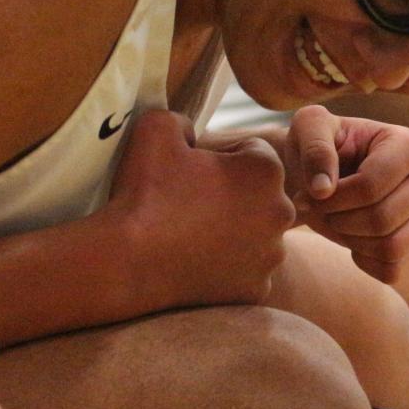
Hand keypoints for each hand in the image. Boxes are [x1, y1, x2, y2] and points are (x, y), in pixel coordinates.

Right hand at [108, 109, 295, 307]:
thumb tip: (193, 131)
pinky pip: (247, 269)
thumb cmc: (145, 191)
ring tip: (191, 232)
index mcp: (266, 170)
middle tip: (191, 201)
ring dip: (233, 229)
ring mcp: (270, 256)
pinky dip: (228, 265)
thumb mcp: (158, 126)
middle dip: (233, 192)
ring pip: (256, 232)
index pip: (251, 151)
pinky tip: (197, 260)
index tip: (192, 170)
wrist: (127, 261)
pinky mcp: (256, 291)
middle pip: (260, 193)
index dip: (220, 155)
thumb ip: (185, 118)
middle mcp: (281, 213)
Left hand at [284, 105, 408, 282]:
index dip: (334, 198)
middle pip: (383, 219)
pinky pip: (393, 269)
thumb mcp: (307, 129)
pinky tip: (349, 238)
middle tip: (317, 209)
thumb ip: (314, 149)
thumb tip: (322, 189)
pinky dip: (363, 260)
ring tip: (333, 221)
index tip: (308, 194)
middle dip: (339, 220)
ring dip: (350, 241)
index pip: (372, 185)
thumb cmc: (318, 146)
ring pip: (392, 248)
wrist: (323, 174)